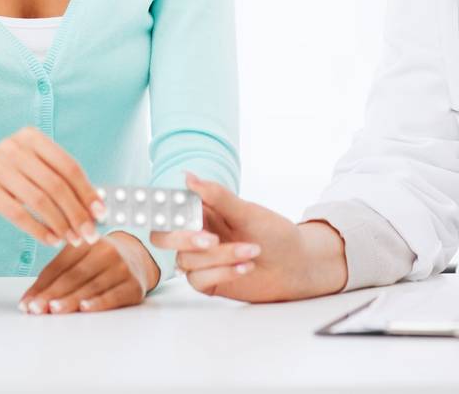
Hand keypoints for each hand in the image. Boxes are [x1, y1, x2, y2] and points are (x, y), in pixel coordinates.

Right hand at [0, 126, 105, 246]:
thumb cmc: (8, 176)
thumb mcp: (31, 167)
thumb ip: (59, 180)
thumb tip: (95, 206)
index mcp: (32, 138)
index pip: (68, 166)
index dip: (87, 191)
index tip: (101, 213)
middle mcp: (14, 147)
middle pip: (55, 184)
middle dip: (76, 213)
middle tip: (89, 234)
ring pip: (39, 200)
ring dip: (60, 224)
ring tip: (72, 239)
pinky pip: (18, 213)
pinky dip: (38, 230)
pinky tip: (51, 240)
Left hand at [18, 231, 158, 314]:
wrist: (139, 259)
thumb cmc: (100, 262)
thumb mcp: (80, 258)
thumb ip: (57, 274)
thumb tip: (30, 299)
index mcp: (86, 242)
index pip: (59, 266)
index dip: (41, 285)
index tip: (25, 303)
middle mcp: (105, 251)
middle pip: (73, 276)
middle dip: (52, 294)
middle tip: (35, 308)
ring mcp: (121, 267)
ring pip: (91, 286)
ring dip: (70, 300)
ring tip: (53, 309)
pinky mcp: (134, 285)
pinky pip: (114, 295)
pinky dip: (98, 302)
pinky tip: (85, 308)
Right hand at [151, 173, 346, 302]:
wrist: (296, 265)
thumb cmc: (274, 234)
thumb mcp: (247, 212)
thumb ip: (217, 196)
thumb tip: (188, 177)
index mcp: (202, 212)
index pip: (170, 209)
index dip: (163, 210)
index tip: (172, 213)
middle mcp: (196, 235)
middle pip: (164, 238)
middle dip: (184, 239)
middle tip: (210, 240)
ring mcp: (201, 260)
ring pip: (186, 260)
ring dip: (220, 257)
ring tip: (251, 251)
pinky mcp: (209, 281)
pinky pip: (198, 280)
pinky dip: (223, 272)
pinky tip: (245, 267)